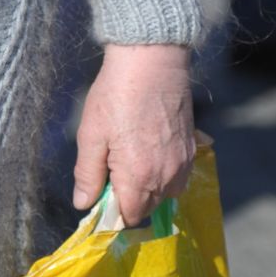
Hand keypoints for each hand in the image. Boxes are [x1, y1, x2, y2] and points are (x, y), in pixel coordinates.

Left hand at [73, 44, 194, 226]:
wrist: (152, 60)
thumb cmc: (116, 94)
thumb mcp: (91, 134)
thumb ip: (88, 175)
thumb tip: (83, 204)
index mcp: (140, 177)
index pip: (129, 216)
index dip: (112, 211)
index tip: (100, 193)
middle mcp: (167, 176)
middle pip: (148, 206)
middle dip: (128, 197)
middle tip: (110, 166)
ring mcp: (183, 163)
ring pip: (165, 192)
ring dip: (147, 184)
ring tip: (129, 154)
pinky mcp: (191, 148)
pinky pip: (177, 174)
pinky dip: (162, 170)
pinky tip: (148, 147)